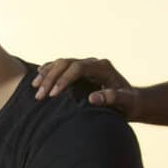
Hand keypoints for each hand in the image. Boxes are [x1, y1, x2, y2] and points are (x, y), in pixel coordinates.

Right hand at [33, 57, 153, 116]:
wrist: (133, 101)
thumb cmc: (130, 104)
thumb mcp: (126, 103)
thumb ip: (113, 98)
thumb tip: (93, 98)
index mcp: (103, 67)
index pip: (78, 68)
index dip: (64, 80)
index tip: (53, 95)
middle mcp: (93, 63)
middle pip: (66, 63)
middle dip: (51, 78)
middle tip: (39, 95)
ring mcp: (86, 65)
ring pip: (61, 63)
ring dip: (46, 74)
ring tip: (34, 88)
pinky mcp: (80, 71)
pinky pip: (61, 67)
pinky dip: (49, 71)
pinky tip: (38, 79)